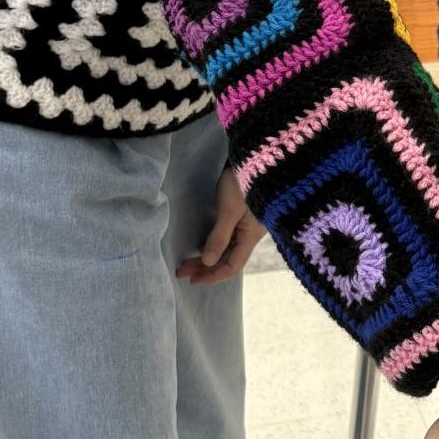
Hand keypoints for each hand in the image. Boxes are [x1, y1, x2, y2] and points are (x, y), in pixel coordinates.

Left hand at [176, 166, 267, 285]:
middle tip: (181, 271)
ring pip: (227, 249)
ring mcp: (248, 226)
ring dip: (207, 257)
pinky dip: (214, 245)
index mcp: (251, 236)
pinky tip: (202, 245)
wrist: (257, 158)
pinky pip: (228, 238)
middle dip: (205, 267)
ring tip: (187, 261)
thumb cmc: (243, 184)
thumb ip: (218, 237)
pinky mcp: (243, 216)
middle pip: (228, 259)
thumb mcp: (228, 210)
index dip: (212, 276)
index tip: (192, 280)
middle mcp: (251, 235)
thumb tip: (208, 262)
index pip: (232, 266)